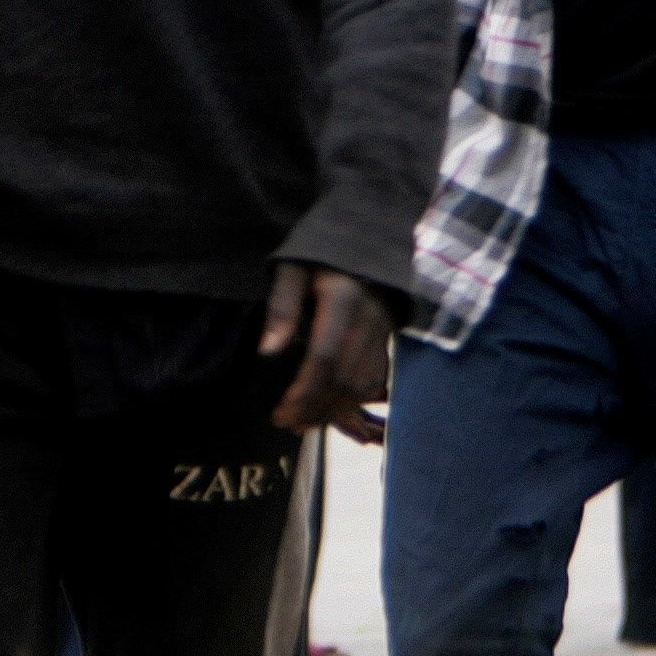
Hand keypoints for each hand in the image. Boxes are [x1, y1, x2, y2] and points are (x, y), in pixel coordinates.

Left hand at [264, 263, 392, 444]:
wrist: (369, 232)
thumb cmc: (323, 248)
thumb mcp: (294, 266)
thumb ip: (282, 305)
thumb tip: (268, 351)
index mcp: (343, 299)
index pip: (325, 358)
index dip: (304, 392)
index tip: (281, 411)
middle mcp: (369, 319)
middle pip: (345, 378)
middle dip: (316, 408)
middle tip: (287, 423)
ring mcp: (382, 329)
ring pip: (363, 383)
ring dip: (334, 409)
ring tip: (305, 422)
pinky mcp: (387, 336)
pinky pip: (376, 377)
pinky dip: (355, 400)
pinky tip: (332, 408)